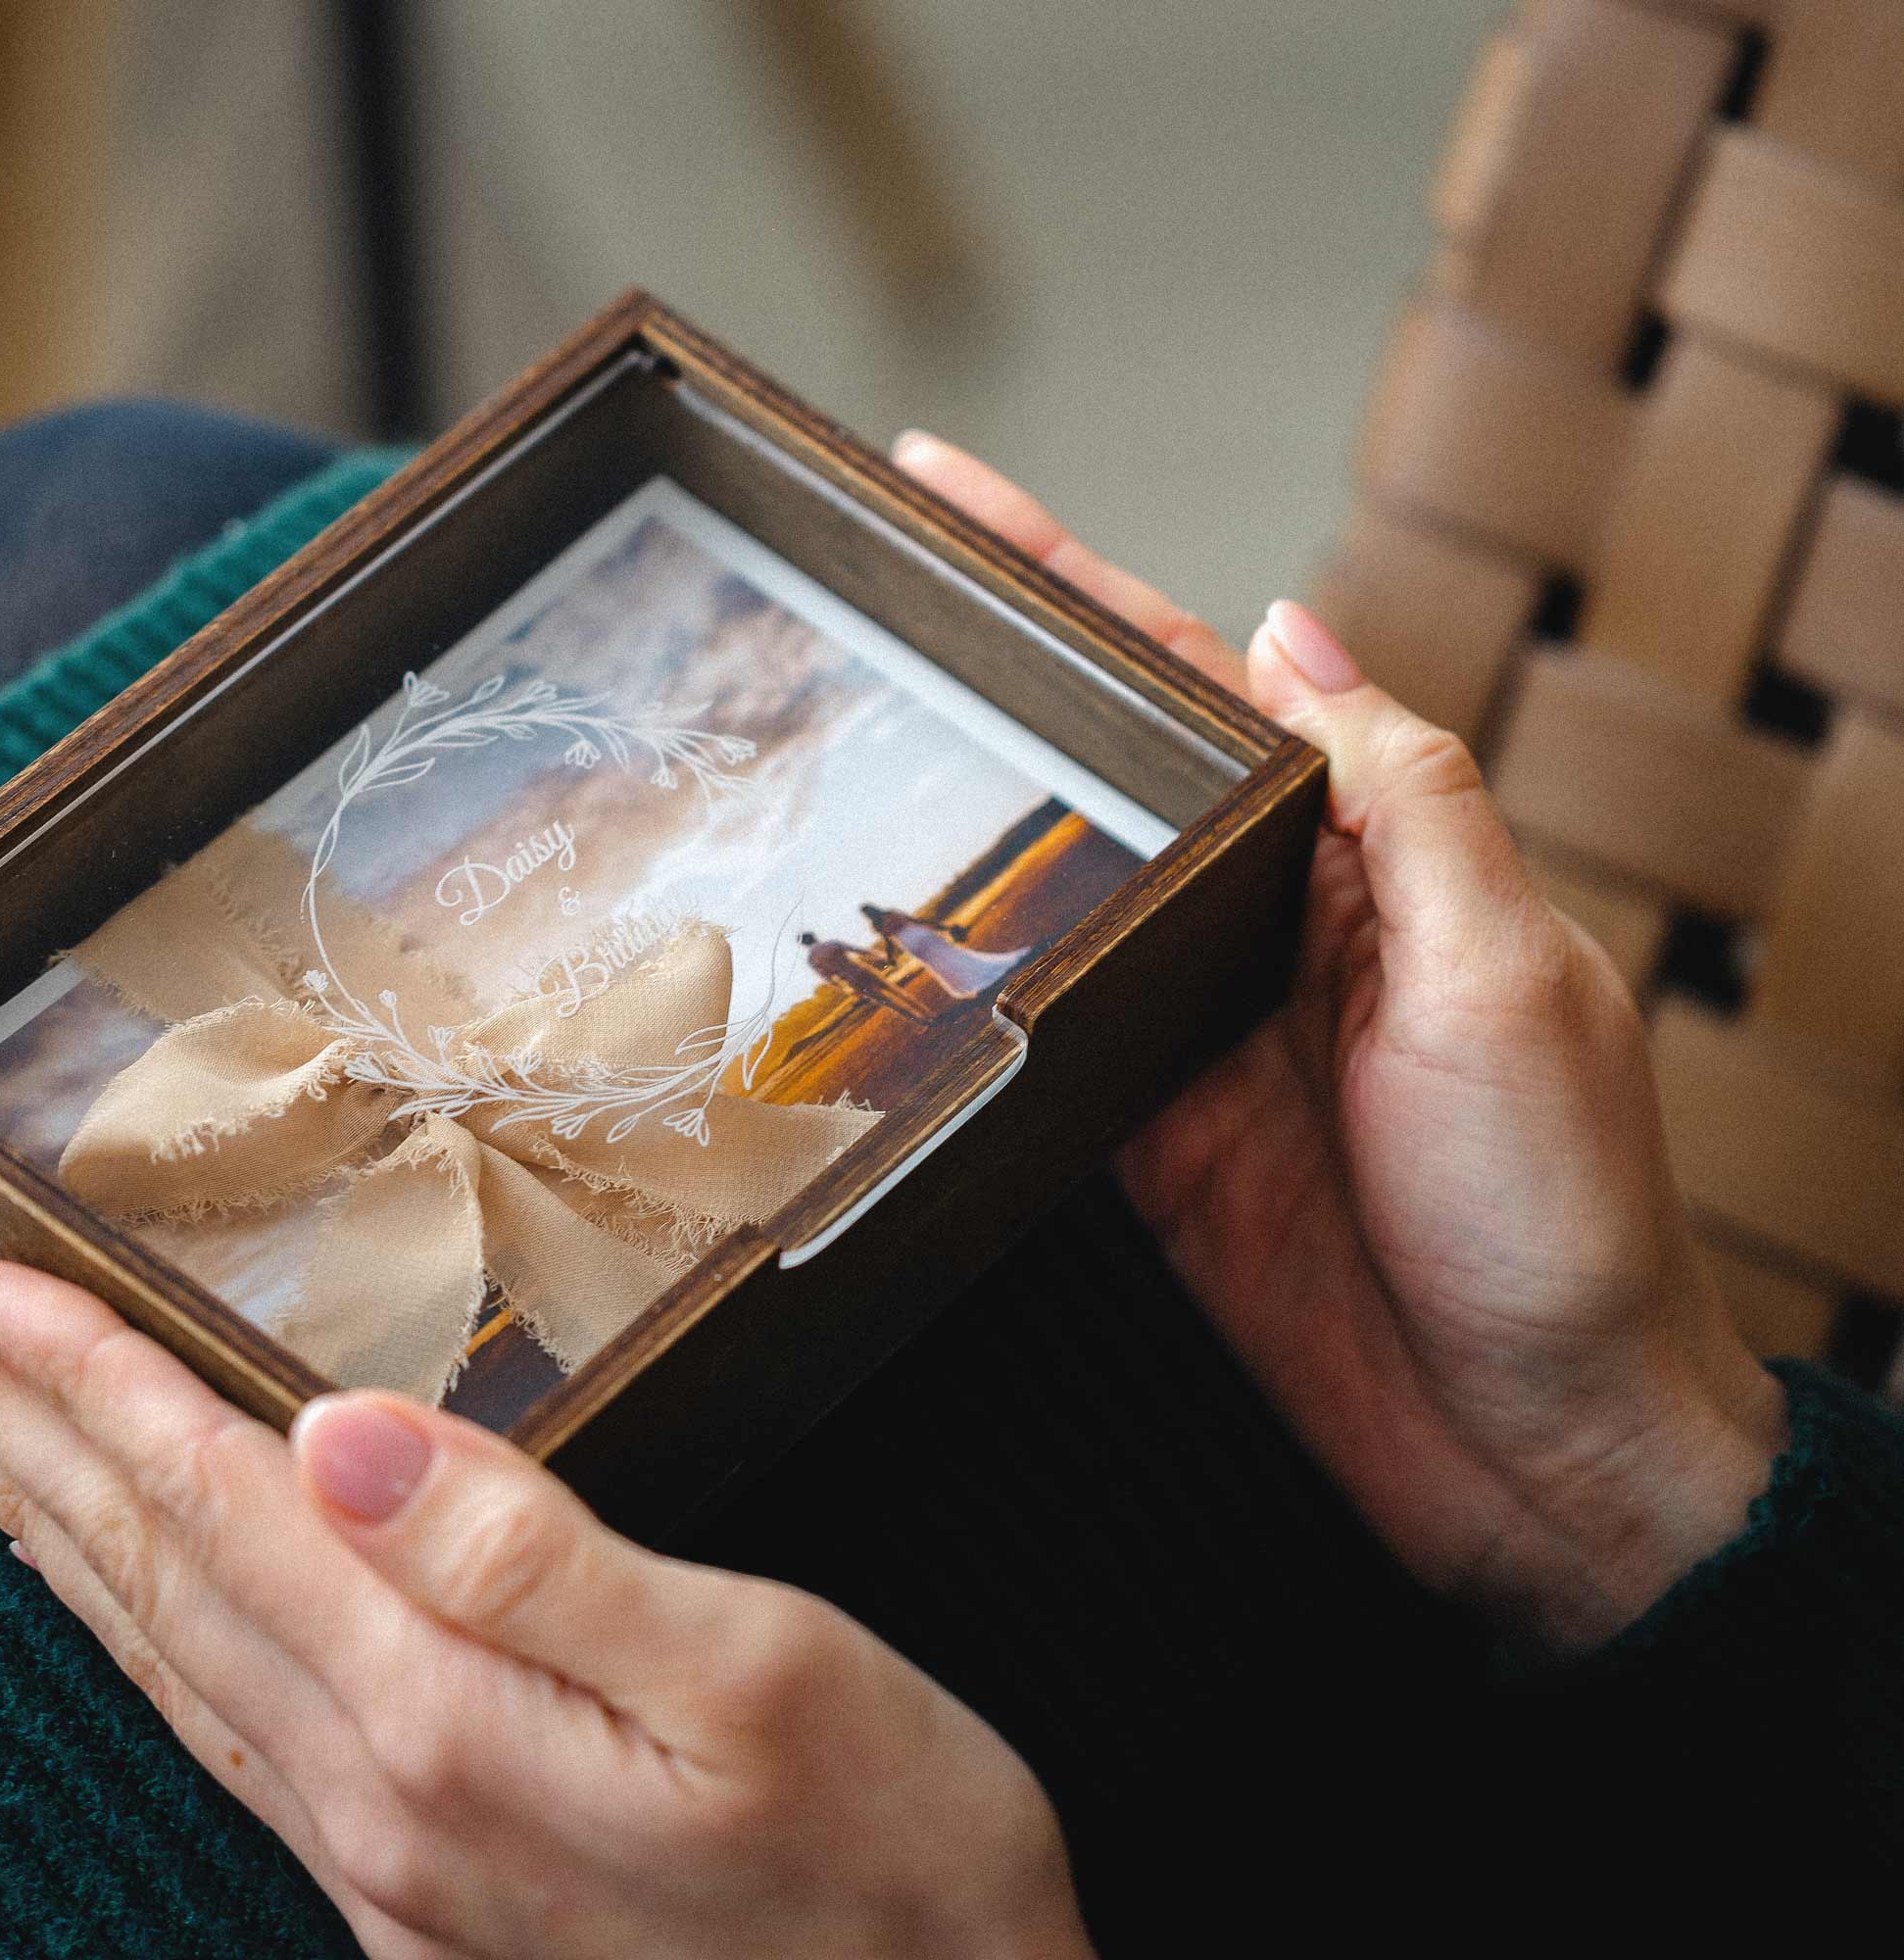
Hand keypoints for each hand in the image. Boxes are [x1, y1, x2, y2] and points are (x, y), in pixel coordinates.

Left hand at [0, 1253, 1094, 1959]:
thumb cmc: (891, 1870)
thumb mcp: (754, 1679)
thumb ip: (529, 1560)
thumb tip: (336, 1436)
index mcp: (439, 1716)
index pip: (211, 1501)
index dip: (78, 1378)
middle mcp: (370, 1793)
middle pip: (141, 1568)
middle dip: (5, 1422)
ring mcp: (377, 1855)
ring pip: (156, 1647)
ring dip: (38, 1516)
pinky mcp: (412, 1887)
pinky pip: (214, 1718)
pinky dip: (130, 1620)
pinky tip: (112, 1582)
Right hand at [894, 432, 1785, 1651]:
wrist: (1537, 1456)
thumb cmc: (1566, 1222)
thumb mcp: (1507, 979)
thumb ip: (1405, 804)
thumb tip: (1291, 634)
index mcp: (1366, 861)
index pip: (1193, 684)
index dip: (1071, 577)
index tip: (952, 486)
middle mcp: (1267, 933)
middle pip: (1097, 768)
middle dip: (980, 666)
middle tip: (848, 574)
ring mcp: (1189, 1040)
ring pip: (1043, 893)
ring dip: (942, 812)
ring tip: (821, 721)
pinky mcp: (1138, 1149)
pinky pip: (1024, 1040)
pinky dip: (944, 990)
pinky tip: (862, 938)